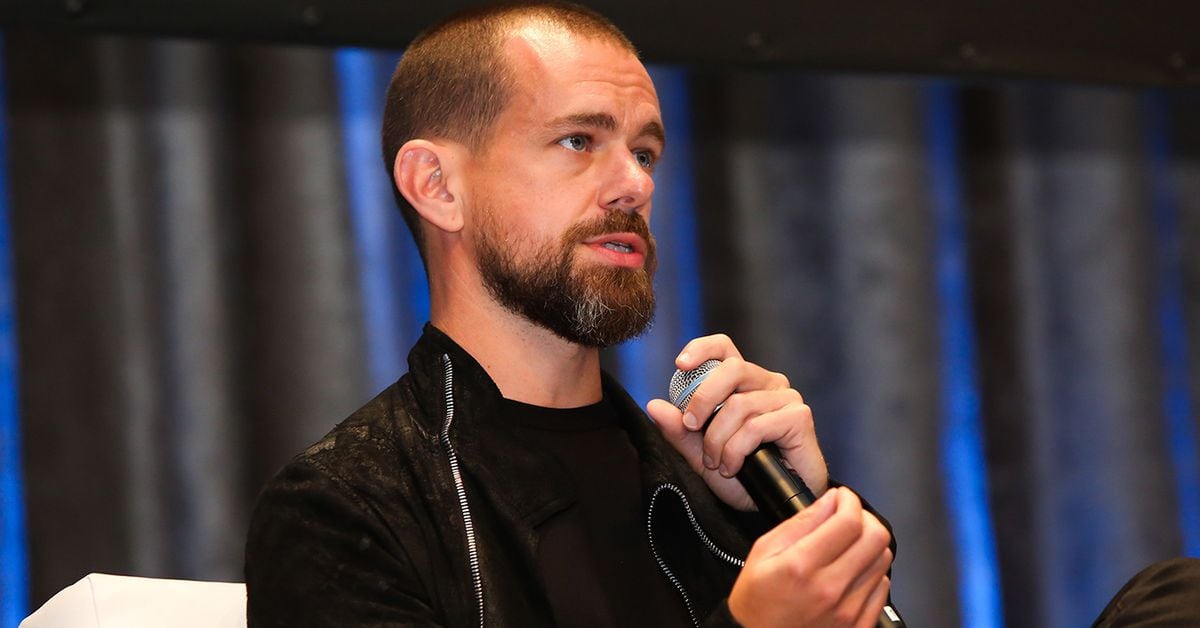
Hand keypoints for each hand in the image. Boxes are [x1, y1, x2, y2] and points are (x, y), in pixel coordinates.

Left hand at [645, 334, 828, 510]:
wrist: (775, 505)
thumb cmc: (745, 477)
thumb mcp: (701, 454)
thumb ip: (680, 431)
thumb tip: (655, 405)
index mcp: (745, 383)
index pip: (725, 349)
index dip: (702, 349)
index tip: (680, 365)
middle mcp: (768, 384)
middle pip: (732, 369)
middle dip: (704, 398)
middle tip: (691, 425)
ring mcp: (786, 398)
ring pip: (739, 405)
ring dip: (719, 440)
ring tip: (717, 463)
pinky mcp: (799, 417)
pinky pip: (756, 426)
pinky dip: (737, 450)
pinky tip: (735, 466)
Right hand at [729, 487, 893, 626]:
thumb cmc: (756, 601)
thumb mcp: (763, 552)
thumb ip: (800, 523)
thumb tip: (830, 501)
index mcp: (801, 566)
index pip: (849, 522)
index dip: (850, 501)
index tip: (842, 497)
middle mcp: (829, 589)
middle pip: (876, 538)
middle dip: (865, 518)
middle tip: (848, 517)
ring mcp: (848, 611)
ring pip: (883, 560)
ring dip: (868, 545)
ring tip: (847, 546)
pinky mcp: (858, 626)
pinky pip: (882, 588)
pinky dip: (871, 573)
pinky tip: (851, 572)